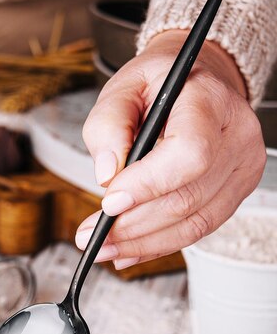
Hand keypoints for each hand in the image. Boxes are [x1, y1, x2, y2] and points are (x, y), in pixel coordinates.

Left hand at [76, 30, 266, 268]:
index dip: (147, 185)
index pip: (188, 154)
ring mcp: (242, 168)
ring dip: (143, 242)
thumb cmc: (158, 84)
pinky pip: (198, 229)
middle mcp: (236, 136)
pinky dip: (160, 243)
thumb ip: (107, 125)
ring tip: (105, 247)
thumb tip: (107, 174)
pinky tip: (131, 250)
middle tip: (92, 235)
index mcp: (210, 101)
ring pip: (194, 223)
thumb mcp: (122, 88)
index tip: (109, 204)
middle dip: (133, 225)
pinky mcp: (236, 191)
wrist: (197, 83)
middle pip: (187, 197)